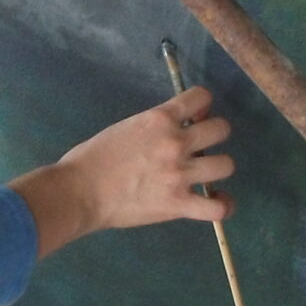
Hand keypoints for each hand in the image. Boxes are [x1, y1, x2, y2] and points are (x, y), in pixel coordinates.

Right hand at [9, 88, 233, 259]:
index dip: (202, 106)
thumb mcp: (125, 128)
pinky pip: (217, 208)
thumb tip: (168, 135)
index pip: (201, 97)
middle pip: (222, 129)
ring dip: (217, 168)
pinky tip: (216, 202)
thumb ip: (152, 129)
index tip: (194, 118)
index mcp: (159, 118)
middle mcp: (176, 143)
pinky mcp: (178, 204)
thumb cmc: (91, 159)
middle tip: (199, 146)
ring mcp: (180, 175)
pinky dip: (222, 206)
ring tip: (204, 175)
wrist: (79, 192)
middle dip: (214, 135)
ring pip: (226, 165)